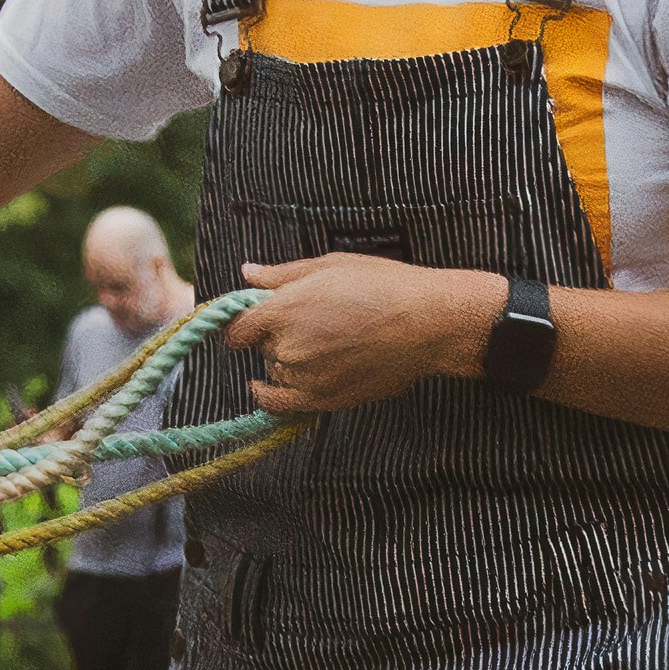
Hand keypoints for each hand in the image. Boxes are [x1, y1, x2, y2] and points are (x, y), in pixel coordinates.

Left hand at [228, 255, 510, 416]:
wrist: (429, 323)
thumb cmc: (384, 285)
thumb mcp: (330, 266)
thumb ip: (281, 275)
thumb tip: (247, 272)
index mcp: (284, 310)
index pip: (239, 327)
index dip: (244, 324)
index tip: (252, 323)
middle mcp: (288, 347)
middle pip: (264, 347)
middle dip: (277, 336)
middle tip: (314, 323)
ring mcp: (305, 377)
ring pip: (276, 371)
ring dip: (286, 361)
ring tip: (325, 344)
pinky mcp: (324, 399)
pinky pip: (280, 404)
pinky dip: (269, 396)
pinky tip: (262, 388)